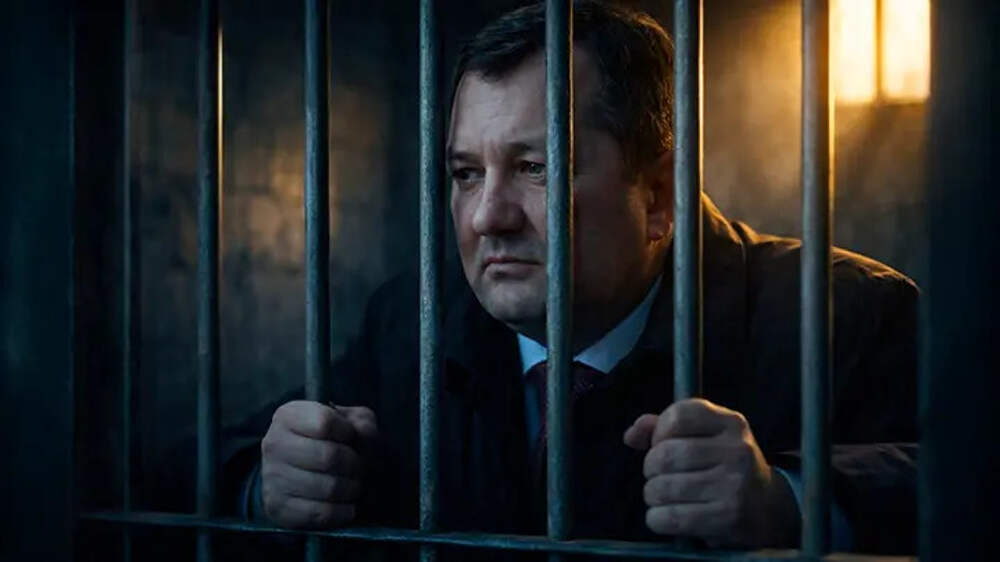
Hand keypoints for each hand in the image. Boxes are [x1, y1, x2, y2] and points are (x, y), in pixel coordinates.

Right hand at [260, 400, 377, 527]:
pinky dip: (343, 512)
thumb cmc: (328, 441)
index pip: (325, 422)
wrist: (296, 472)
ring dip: (352, 489)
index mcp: (288, 416)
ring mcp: (272, 477)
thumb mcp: (348, 422)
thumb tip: (363, 435)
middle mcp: (274, 444)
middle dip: (355, 464)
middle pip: (328, 457)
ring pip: (328, 488)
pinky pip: (320, 513)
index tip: (351, 438)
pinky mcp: (277, 507)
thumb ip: (361, 422)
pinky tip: (347, 506)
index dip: (348, 432)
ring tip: (354, 485)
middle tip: (360, 468)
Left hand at [623, 398, 798, 547]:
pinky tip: (666, 516)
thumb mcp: (705, 438)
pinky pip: (670, 517)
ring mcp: (735, 485)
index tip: (661, 444)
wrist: (768, 510)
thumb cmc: (725, 468)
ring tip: (663, 496)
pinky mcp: (728, 517)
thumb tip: (632, 435)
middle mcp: (737, 450)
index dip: (659, 431)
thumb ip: (665, 428)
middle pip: (665, 454)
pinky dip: (657, 519)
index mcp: (731, 423)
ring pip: (663, 487)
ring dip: (652, 495)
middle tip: (659, 476)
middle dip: (651, 468)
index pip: (679, 415)